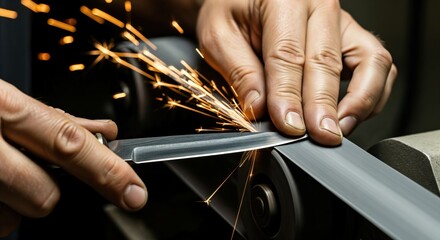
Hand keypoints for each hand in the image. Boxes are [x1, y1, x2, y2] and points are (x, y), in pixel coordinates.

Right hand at [0, 80, 146, 236]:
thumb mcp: (4, 102)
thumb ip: (55, 120)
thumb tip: (105, 134)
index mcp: (2, 108)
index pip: (69, 144)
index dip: (108, 171)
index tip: (134, 192)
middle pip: (44, 196)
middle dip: (45, 191)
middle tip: (24, 170)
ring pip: (15, 218)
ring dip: (11, 201)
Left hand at [196, 0, 396, 145]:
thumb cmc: (230, 10)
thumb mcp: (218, 35)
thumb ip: (239, 70)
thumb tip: (260, 108)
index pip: (288, 54)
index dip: (289, 94)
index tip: (288, 125)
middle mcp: (319, 5)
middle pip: (327, 61)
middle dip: (323, 106)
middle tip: (319, 136)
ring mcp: (340, 20)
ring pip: (370, 60)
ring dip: (359, 101)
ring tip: (338, 129)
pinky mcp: (350, 37)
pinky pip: (377, 64)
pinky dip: (372, 93)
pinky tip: (349, 115)